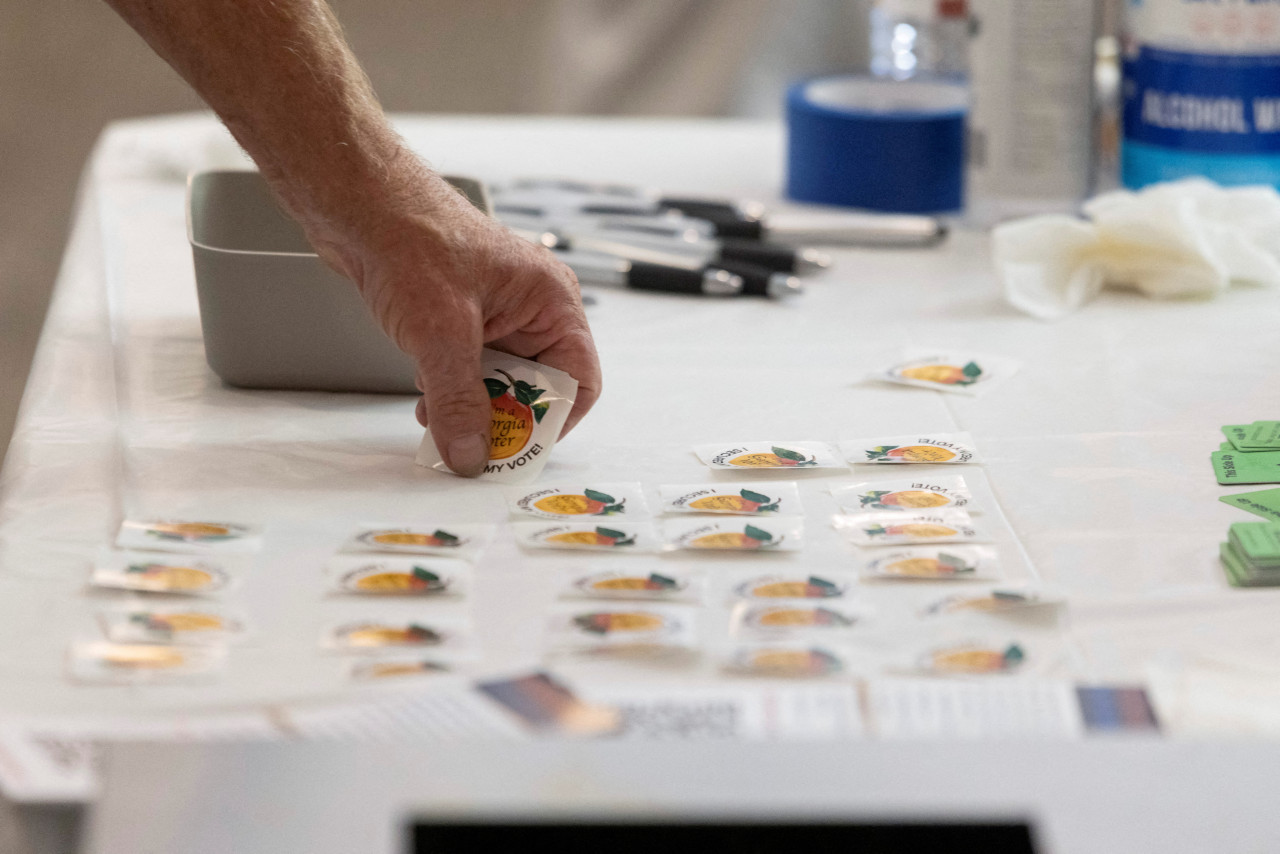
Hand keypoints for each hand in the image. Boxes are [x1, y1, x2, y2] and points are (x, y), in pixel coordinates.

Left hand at [311, 166, 601, 476]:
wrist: (358, 202)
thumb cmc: (413, 238)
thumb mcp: (442, 332)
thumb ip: (459, 400)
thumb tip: (471, 454)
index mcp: (551, 301)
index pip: (578, 380)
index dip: (552, 420)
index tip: (517, 449)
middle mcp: (531, 308)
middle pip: (536, 387)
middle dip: (503, 418)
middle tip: (472, 444)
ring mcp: (495, 313)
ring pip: (498, 382)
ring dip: (470, 407)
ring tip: (438, 419)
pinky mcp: (461, 318)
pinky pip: (469, 370)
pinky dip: (450, 391)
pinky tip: (425, 397)